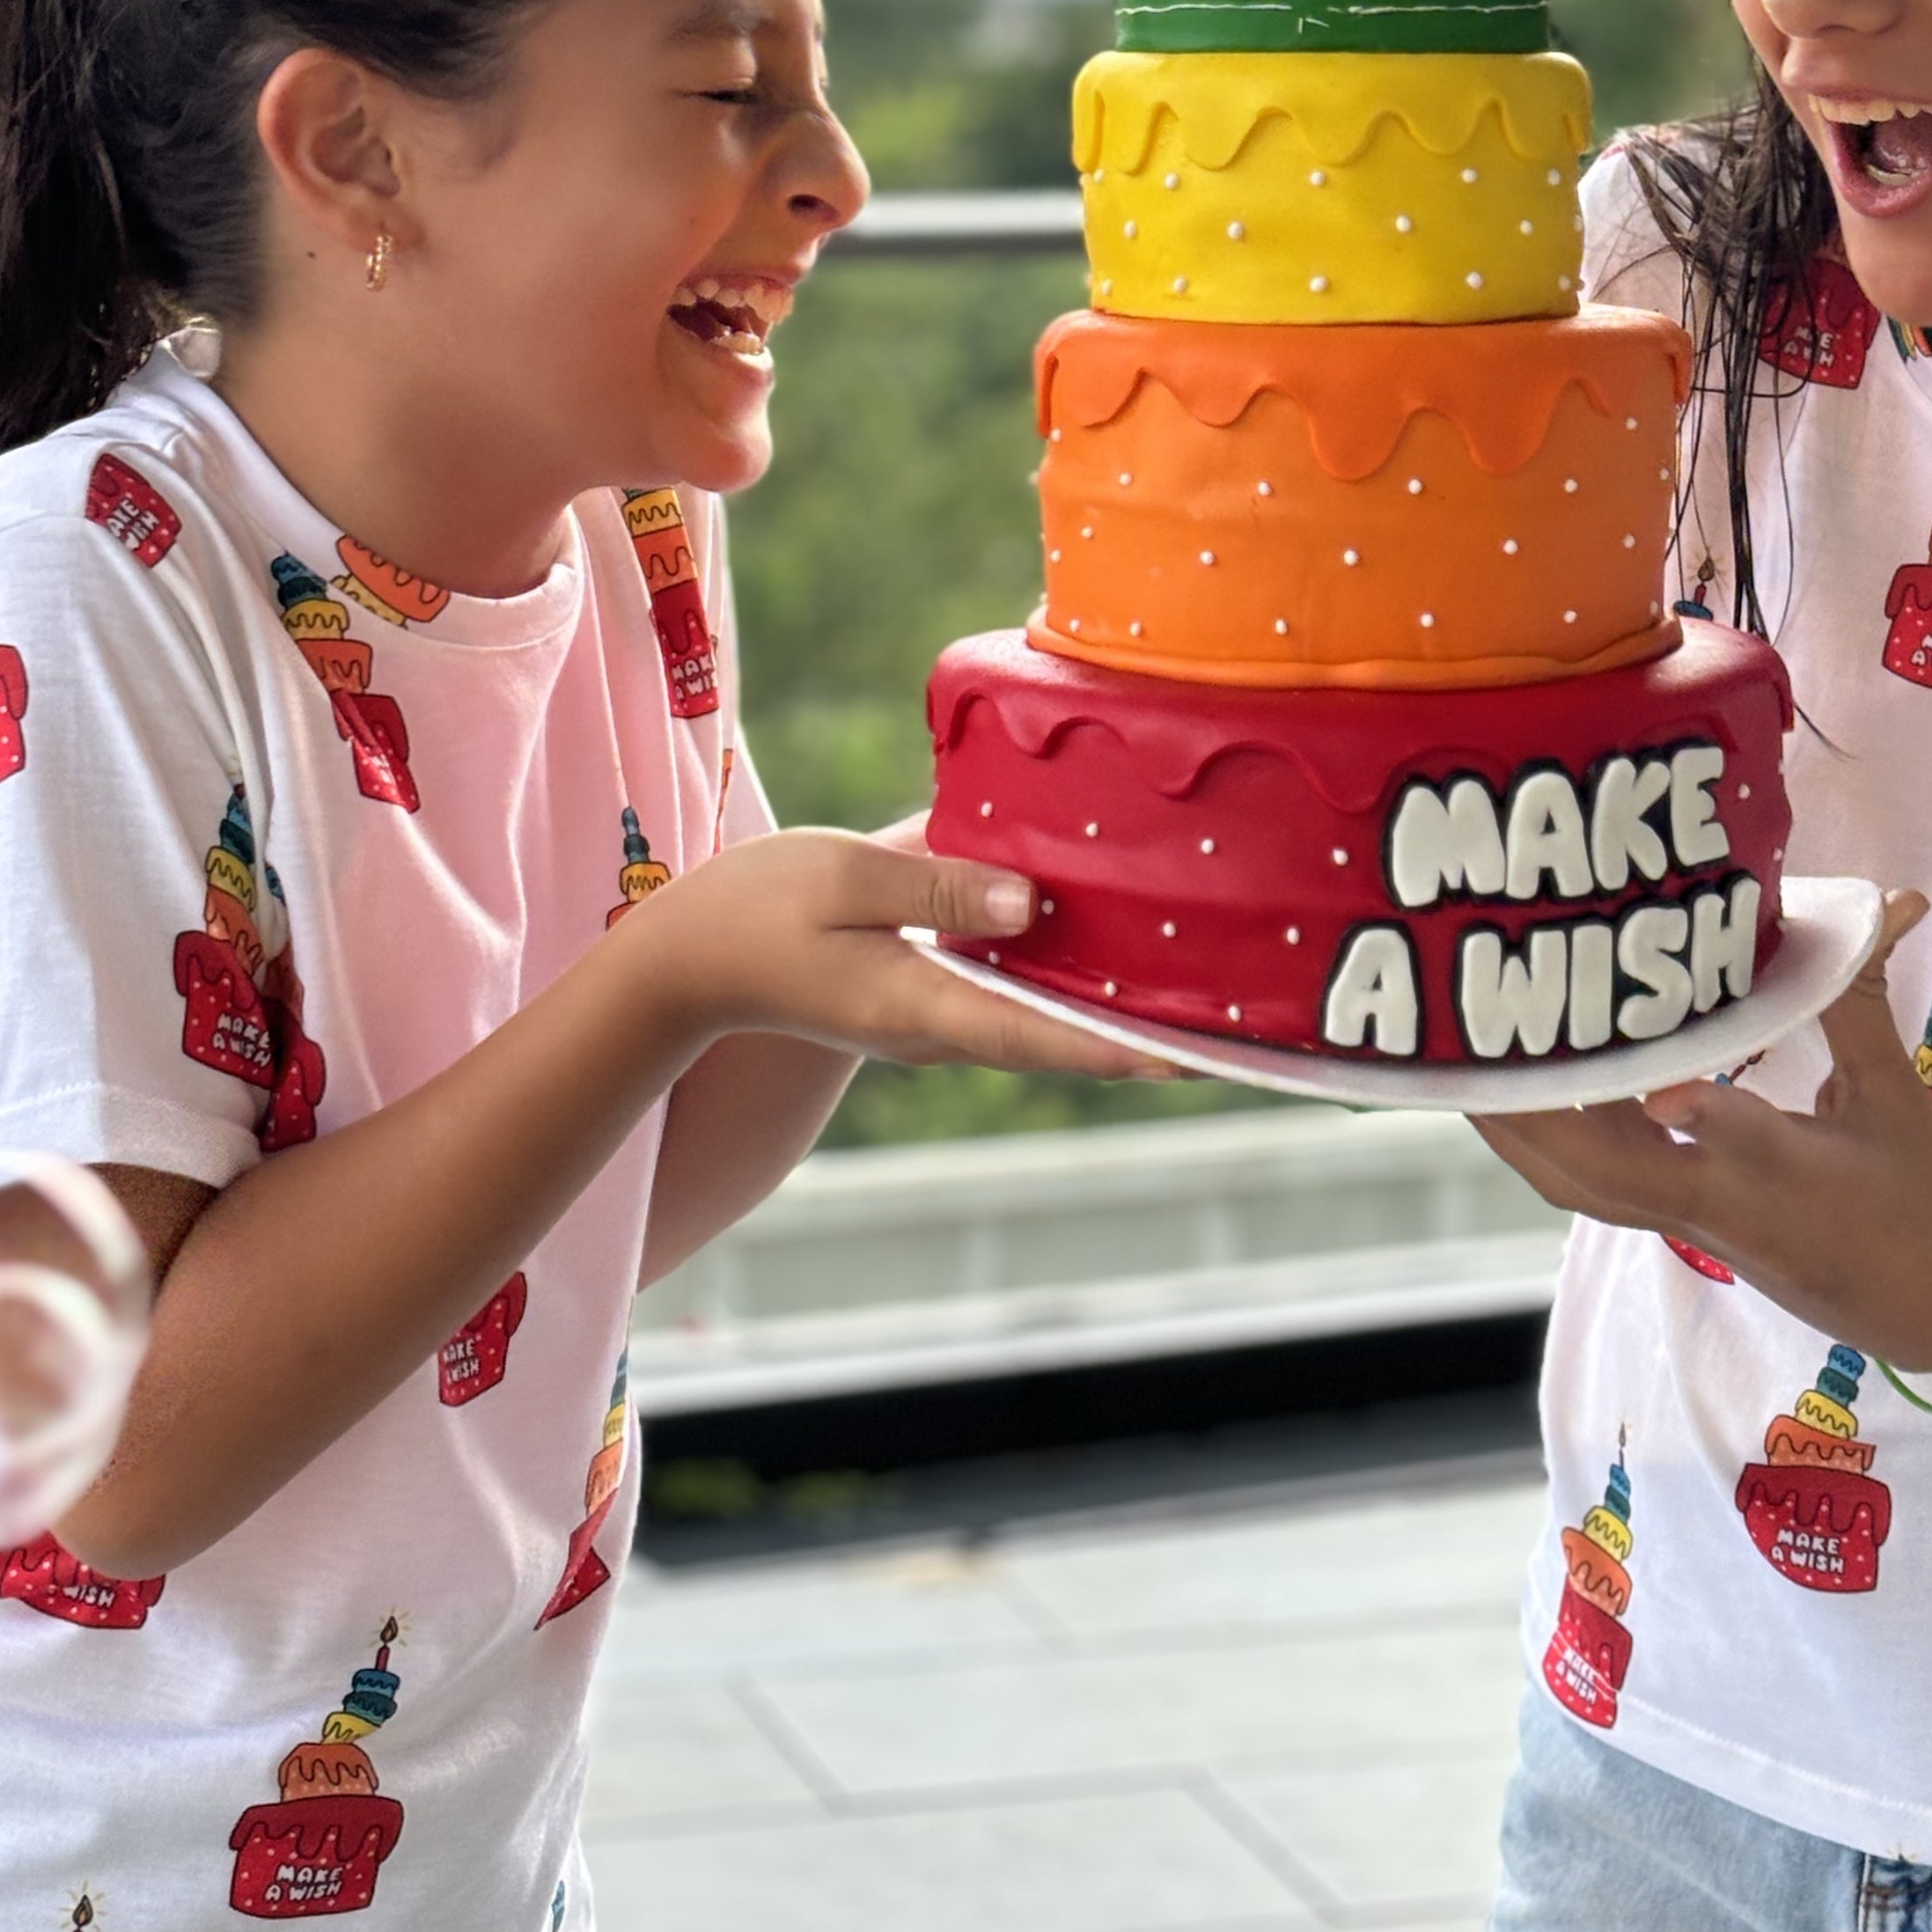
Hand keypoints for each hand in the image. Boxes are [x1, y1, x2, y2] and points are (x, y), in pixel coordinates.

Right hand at [622, 825, 1153, 1077]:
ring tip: (1206, 978)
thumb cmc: (756, 912)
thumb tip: (1028, 899)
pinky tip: (1120, 935)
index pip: (1043, 1034)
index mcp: (922, 1005)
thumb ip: (936, 885)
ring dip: (1117, 1001)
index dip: (1125, 1044)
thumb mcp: (842, 879)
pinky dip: (1072, 971)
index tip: (1199, 1053)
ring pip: (1046, 1014)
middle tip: (1239, 1018)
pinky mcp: (935, 988)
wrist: (691, 961)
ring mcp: (941, 1014)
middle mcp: (945, 1024)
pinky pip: (1018, 987)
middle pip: (1064, 1034)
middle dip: (1147, 1031)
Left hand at [1471, 889, 1931, 1373]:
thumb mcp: (1898, 1096)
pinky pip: (1600, 1183)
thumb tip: (1888, 899)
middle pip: (1603, 1179)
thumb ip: (1864, 996)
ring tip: (1471, 1054)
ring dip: (1525, 1128)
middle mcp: (1721, 1208)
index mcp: (1785, 1181)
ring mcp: (1693, 1225)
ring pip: (1585, 1187)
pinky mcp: (1684, 1228)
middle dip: (1531, 1119)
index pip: (1730, 1143)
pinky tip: (1536, 1077)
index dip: (1691, 1111)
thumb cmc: (1920, 1201)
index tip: (1651, 1079)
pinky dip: (1559, 1134)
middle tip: (1469, 1043)